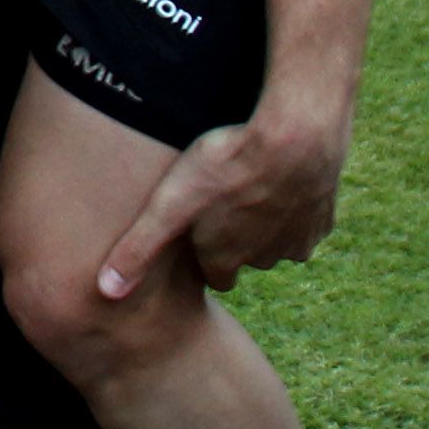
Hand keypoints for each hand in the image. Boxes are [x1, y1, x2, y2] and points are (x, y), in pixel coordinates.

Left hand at [96, 102, 348, 296]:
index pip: (213, 275)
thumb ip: (138, 249)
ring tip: (247, 182)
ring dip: (263, 218)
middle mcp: (266, 259)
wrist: (296, 136)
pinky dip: (292, 202)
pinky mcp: (324, 217)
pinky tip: (278, 176)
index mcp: (226, 261)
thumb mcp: (169, 206)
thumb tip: (105, 291)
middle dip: (232, 235)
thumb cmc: (224, 167)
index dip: (201, 253)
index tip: (194, 233)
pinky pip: (304, 217)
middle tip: (219, 199)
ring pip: (276, 238)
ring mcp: (299, 239)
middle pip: (244, 256)